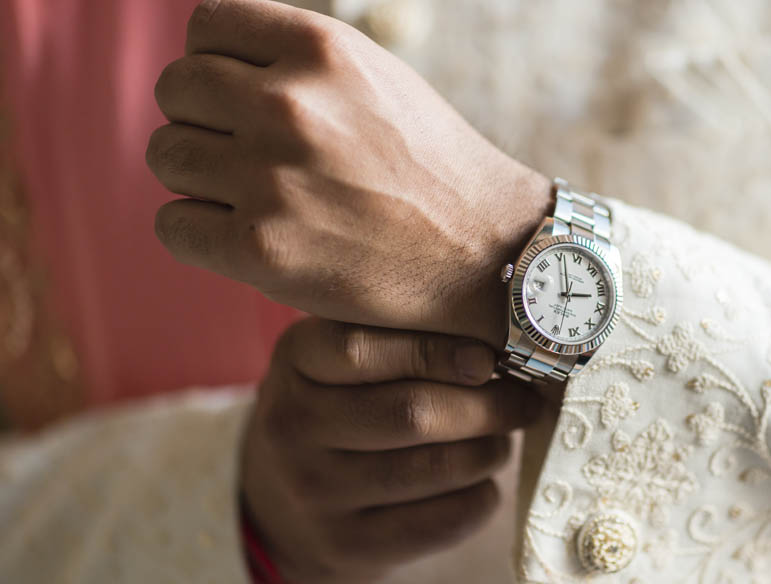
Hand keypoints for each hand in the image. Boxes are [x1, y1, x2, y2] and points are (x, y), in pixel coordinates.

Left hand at [147, 0, 551, 347]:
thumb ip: (298, 62)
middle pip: (176, 88)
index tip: (238, 99)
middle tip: (245, 154)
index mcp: (322, 48)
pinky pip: (173, 224)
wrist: (486, 252)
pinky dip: (198, 231)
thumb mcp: (376, 79)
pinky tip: (245, 237)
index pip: (204, 27)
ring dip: (198, 175)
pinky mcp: (261, 248)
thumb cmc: (432, 168)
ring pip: (167, 154)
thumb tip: (212, 66)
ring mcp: (271, 177)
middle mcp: (289, 103)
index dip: (216, 65)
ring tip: (251, 197)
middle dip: (202, 119)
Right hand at [241, 317, 539, 583]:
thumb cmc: (333, 410)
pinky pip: (438, 522)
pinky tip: (483, 484)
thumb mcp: (335, 359)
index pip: (362, 350)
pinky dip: (478, 499)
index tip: (490, 357)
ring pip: (434, 469)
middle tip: (523, 401)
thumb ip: (396, 336)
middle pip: (411, 413)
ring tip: (502, 439)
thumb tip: (496, 333)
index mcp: (295, 362)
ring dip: (488, 451)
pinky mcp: (344, 546)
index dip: (437, 351)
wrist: (278, 507)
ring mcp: (315, 492)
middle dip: (486, 406)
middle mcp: (293, 427)